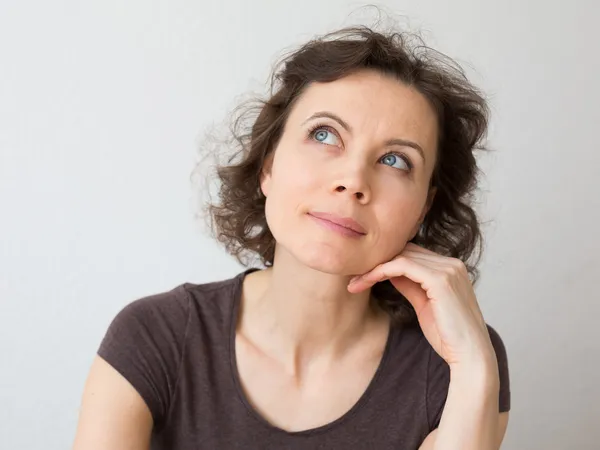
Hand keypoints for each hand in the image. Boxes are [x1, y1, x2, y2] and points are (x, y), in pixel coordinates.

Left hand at [347, 243, 495, 368]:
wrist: (470, 357)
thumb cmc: (448, 336)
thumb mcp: (424, 304)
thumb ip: (410, 285)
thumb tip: (389, 272)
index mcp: (451, 268)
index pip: (412, 254)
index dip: (386, 262)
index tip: (362, 276)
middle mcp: (452, 264)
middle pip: (405, 251)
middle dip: (377, 263)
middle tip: (353, 278)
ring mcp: (448, 269)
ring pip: (401, 256)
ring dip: (373, 268)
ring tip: (355, 283)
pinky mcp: (440, 279)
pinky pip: (402, 266)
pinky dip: (381, 271)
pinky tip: (366, 281)